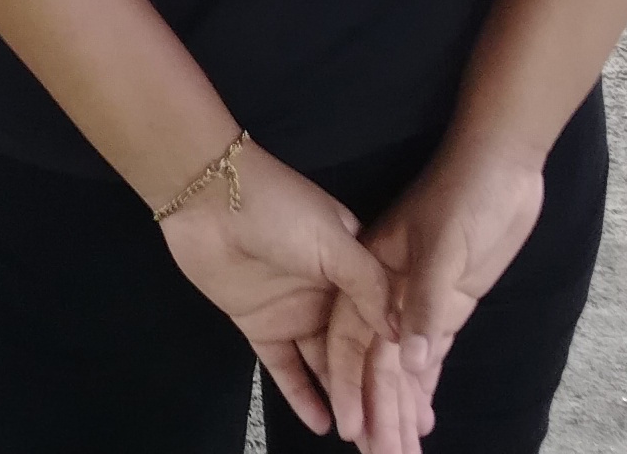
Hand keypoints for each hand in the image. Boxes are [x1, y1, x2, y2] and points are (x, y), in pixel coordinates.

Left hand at [157, 141, 398, 442]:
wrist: (207, 197)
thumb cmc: (278, 209)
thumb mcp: (333, 239)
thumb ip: (367, 285)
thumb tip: (400, 333)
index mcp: (354, 264)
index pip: (382, 322)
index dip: (397, 359)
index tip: (419, 400)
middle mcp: (329, 292)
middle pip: (356, 350)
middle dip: (373, 390)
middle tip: (391, 435)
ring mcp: (295, 311)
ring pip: (325, 365)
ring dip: (342, 399)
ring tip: (362, 437)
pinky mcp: (260, 327)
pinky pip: (285, 369)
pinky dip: (302, 396)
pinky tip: (321, 425)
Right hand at [346, 136, 547, 442]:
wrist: (502, 160)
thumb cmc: (465, 192)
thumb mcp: (443, 246)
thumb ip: (425, 304)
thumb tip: (410, 365)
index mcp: (371, 275)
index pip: (354, 344)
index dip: (351, 389)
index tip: (352, 433)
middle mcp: (388, 295)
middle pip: (377, 364)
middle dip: (379, 414)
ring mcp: (419, 302)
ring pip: (403, 368)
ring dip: (401, 410)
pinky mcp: (448, 305)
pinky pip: (429, 357)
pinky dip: (423, 389)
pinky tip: (422, 419)